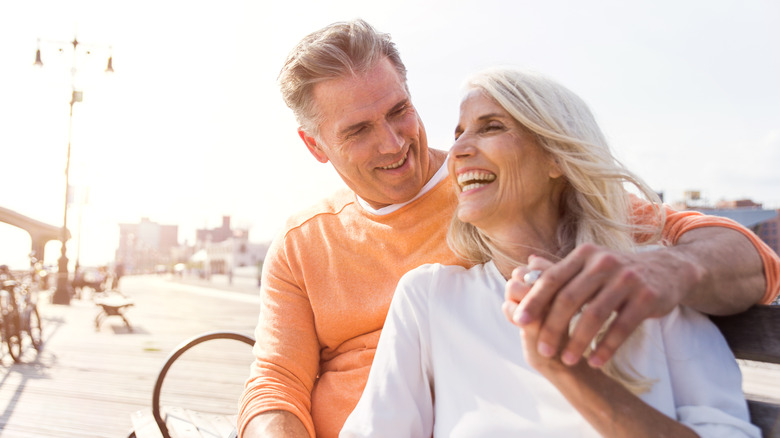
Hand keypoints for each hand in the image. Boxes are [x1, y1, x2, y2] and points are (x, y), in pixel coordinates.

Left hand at [504, 243, 700, 367]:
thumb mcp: (589, 265)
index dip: (534, 300)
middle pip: (569, 298)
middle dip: (552, 327)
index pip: (552, 278)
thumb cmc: (617, 273)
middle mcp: (603, 263)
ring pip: (594, 315)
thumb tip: (522, 270)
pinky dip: (606, 347)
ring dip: (578, 342)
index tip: (518, 321)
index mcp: (584, 255)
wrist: (667, 270)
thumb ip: (558, 270)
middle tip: (543, 350)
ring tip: (567, 360)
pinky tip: (595, 362)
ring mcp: (627, 279)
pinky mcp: (647, 296)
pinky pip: (621, 327)